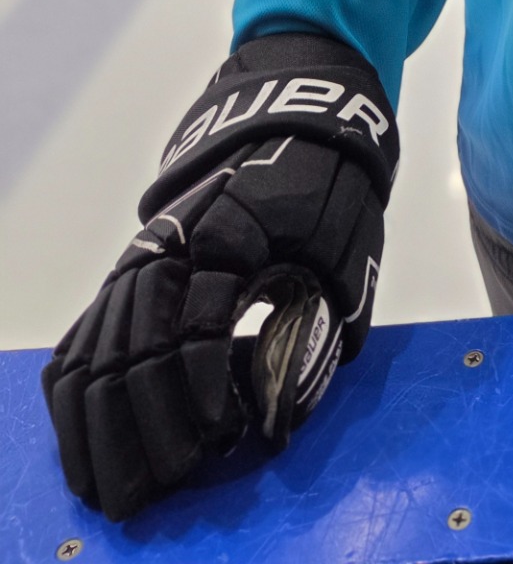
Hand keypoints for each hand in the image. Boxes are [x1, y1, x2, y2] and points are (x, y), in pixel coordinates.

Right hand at [43, 35, 395, 519]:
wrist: (299, 117)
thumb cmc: (331, 186)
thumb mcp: (348, 248)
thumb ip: (321, 324)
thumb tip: (283, 413)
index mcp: (231, 233)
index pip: (198, 328)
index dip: (204, 393)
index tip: (222, 437)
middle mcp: (173, 242)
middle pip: (136, 346)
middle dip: (147, 426)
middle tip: (167, 482)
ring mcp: (144, 252)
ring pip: (99, 344)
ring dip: (102, 420)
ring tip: (119, 480)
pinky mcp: (133, 262)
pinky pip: (85, 329)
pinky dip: (77, 386)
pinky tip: (83, 429)